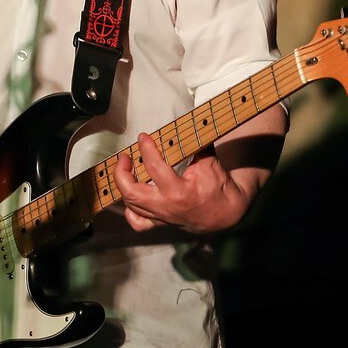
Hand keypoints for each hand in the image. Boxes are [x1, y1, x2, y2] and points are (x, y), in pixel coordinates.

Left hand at [114, 133, 251, 233]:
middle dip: (121, 173)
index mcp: (179, 191)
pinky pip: (138, 223)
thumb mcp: (209, 162)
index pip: (154, 167)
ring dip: (123, 185)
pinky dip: (130, 210)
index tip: (143, 137)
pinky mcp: (161, 223)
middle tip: (125, 157)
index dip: (146, 149)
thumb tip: (187, 124)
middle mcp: (166, 206)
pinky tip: (131, 197)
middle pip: (131, 192)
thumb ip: (194, 144)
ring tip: (125, 169)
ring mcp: (161, 217)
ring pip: (131, 205)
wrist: (226, 214)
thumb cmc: (218, 188)